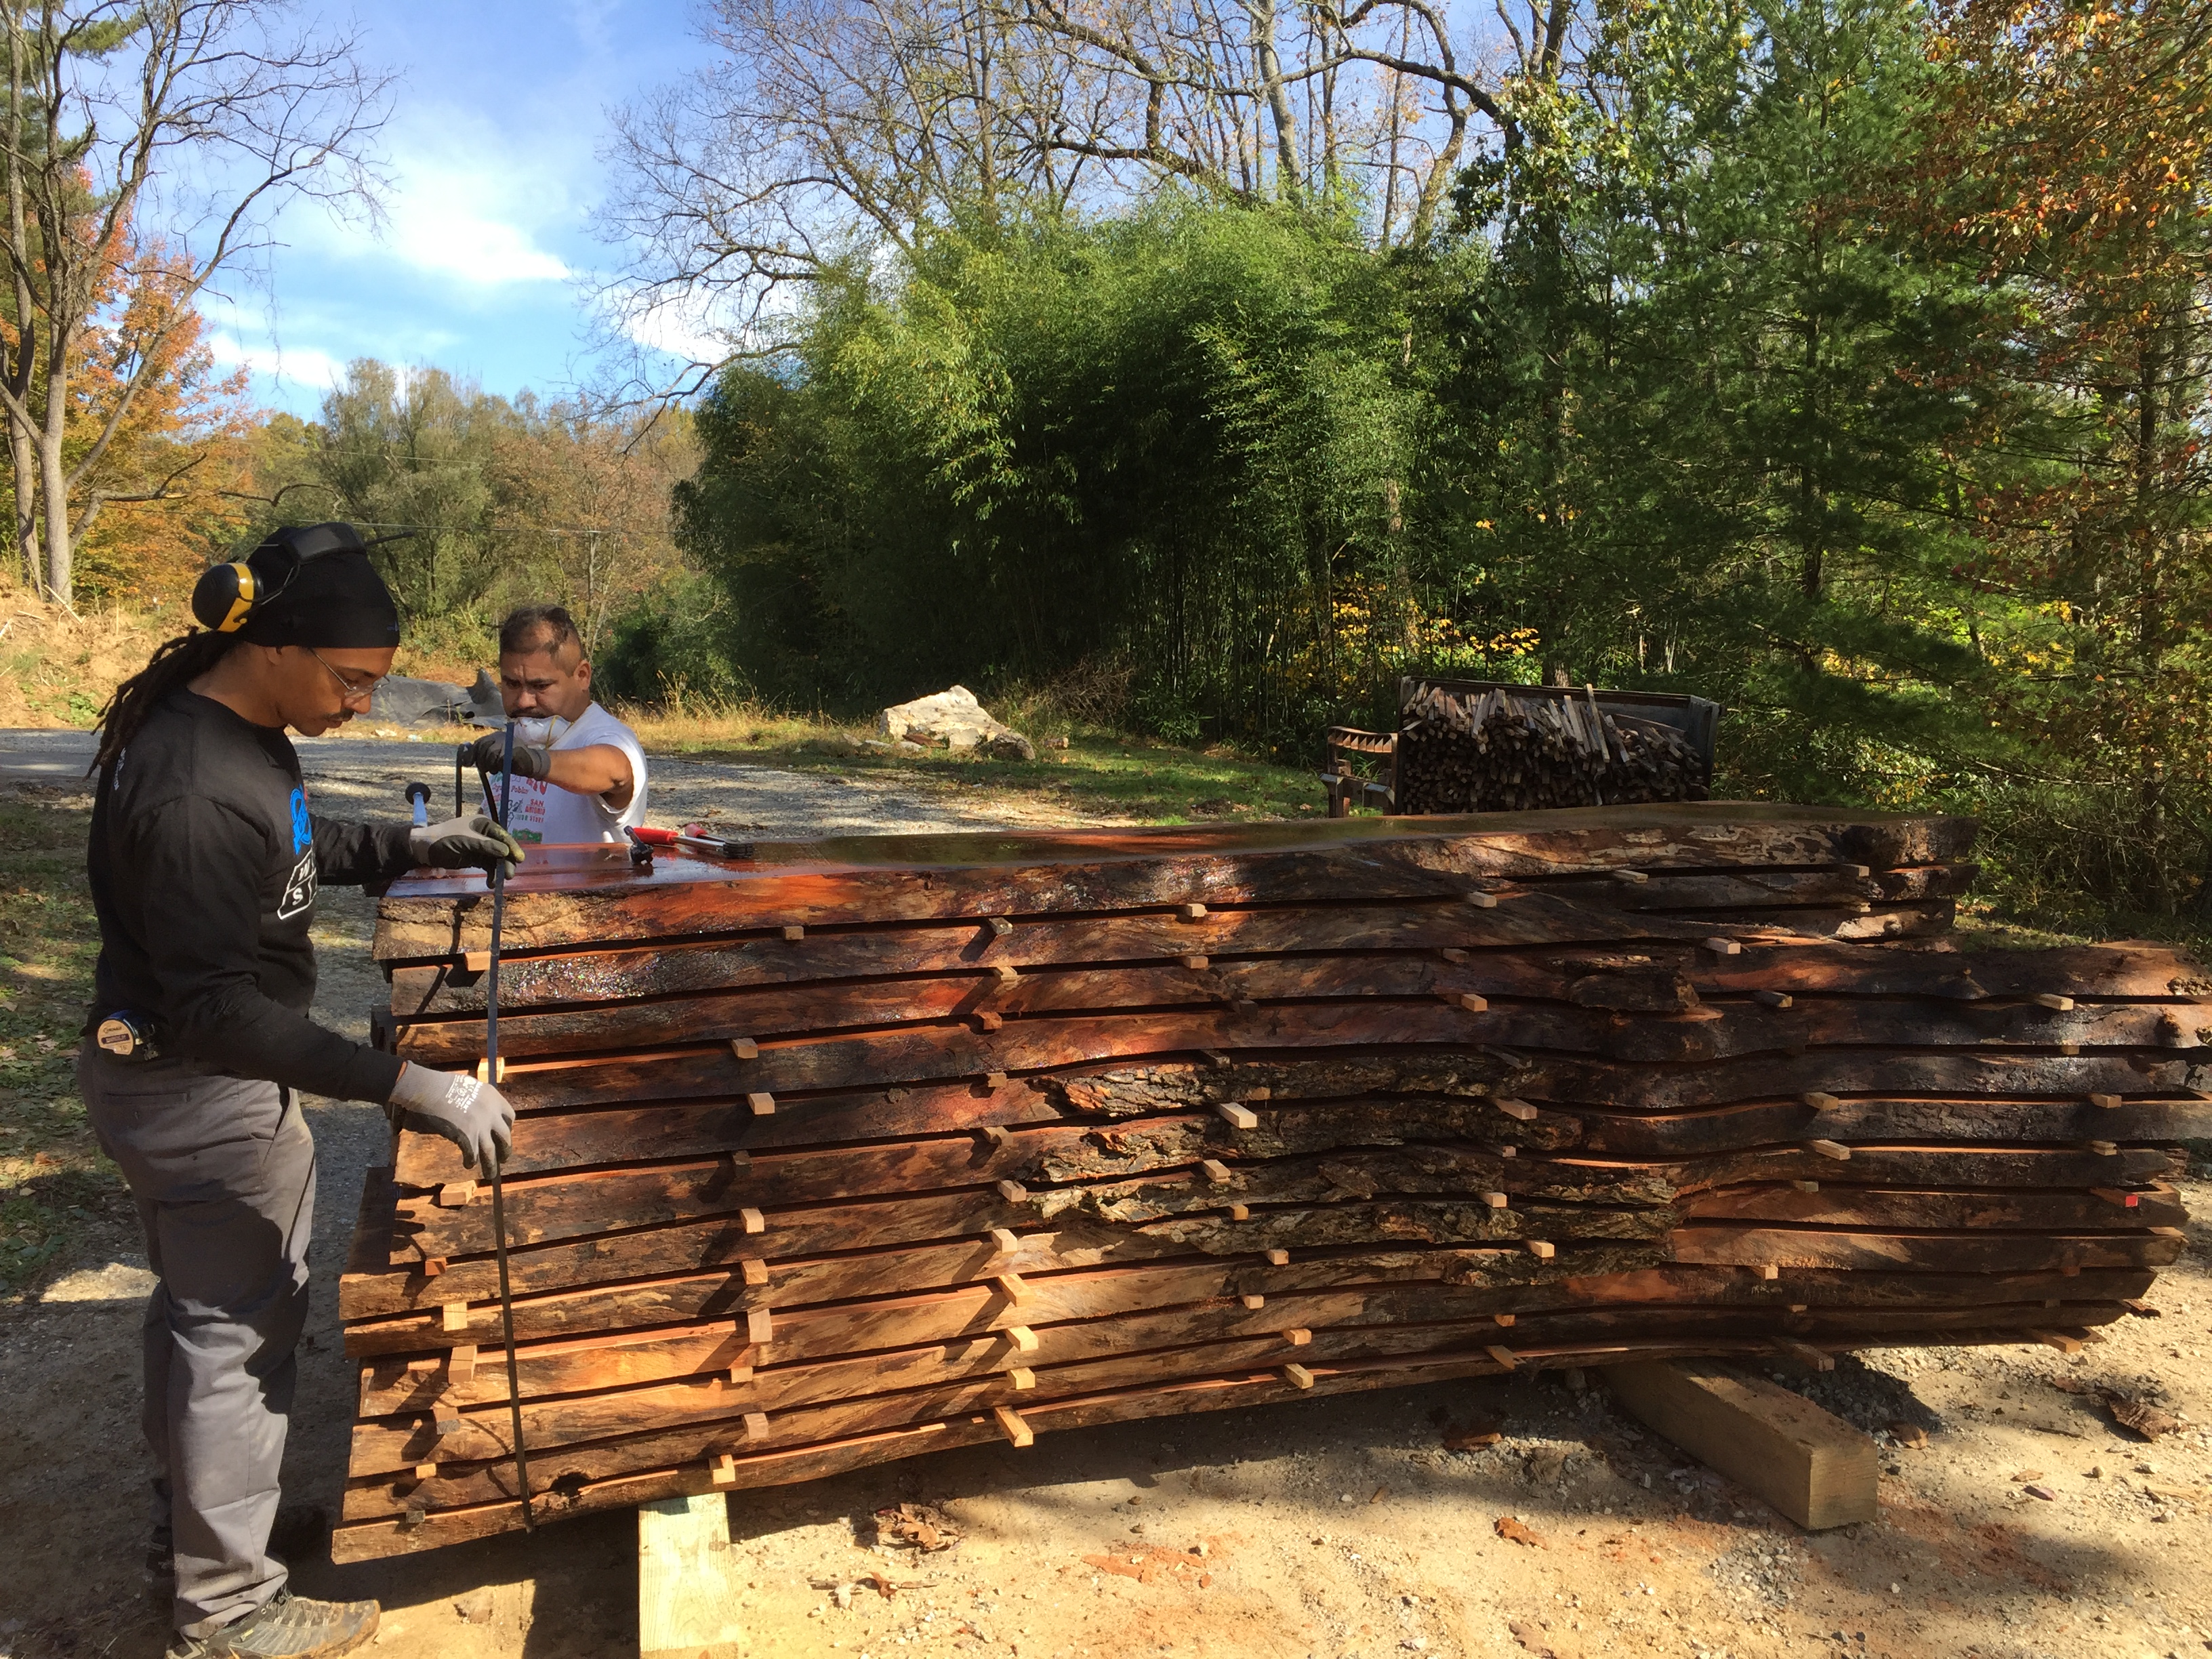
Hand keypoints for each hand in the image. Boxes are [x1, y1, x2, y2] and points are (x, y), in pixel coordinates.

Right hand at [387, 1063, 515, 1169]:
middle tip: (504, 1158)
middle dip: (505, 1150)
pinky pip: (473, 1154)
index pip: (509, 1116)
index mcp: (494, 1098)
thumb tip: (477, 1111)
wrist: (431, 1089)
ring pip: (491, 1151)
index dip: (507, 1127)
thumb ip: (479, 1099)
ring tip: (491, 1174)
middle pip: (505, 1137)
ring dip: (491, 1165)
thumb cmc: (444, 1085)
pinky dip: (470, 1161)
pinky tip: (468, 1165)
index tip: (503, 1135)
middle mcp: (492, 1113)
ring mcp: (481, 1126)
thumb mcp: (471, 1086)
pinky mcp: (467, 1137)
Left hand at [410, 812, 524, 877]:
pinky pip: (488, 867)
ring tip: (498, 882)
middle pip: (502, 849)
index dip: (512, 847)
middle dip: (507, 862)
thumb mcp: (466, 840)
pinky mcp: (475, 859)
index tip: (520, 859)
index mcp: (484, 824)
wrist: (423, 849)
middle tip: (509, 875)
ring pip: (497, 859)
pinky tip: (491, 883)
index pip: (503, 836)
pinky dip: (491, 874)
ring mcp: (481, 848)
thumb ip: (486, 846)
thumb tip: (506, 852)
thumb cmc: (444, 838)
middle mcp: (485, 835)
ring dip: (499, 871)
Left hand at [469, 730, 552, 779]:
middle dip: (481, 761)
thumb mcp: (495, 756)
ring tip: (495, 769)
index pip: (479, 743)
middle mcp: (500, 737)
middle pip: (483, 748)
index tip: (468, 763)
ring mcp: (507, 743)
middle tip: (484, 769)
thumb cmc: (512, 761)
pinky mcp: (513, 750)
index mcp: (495, 737)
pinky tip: (504, 768)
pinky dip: (500, 766)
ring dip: (491, 765)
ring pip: (491, 755)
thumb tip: (466, 759)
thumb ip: (484, 754)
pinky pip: (500, 760)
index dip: (472, 753)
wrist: (531, 762)